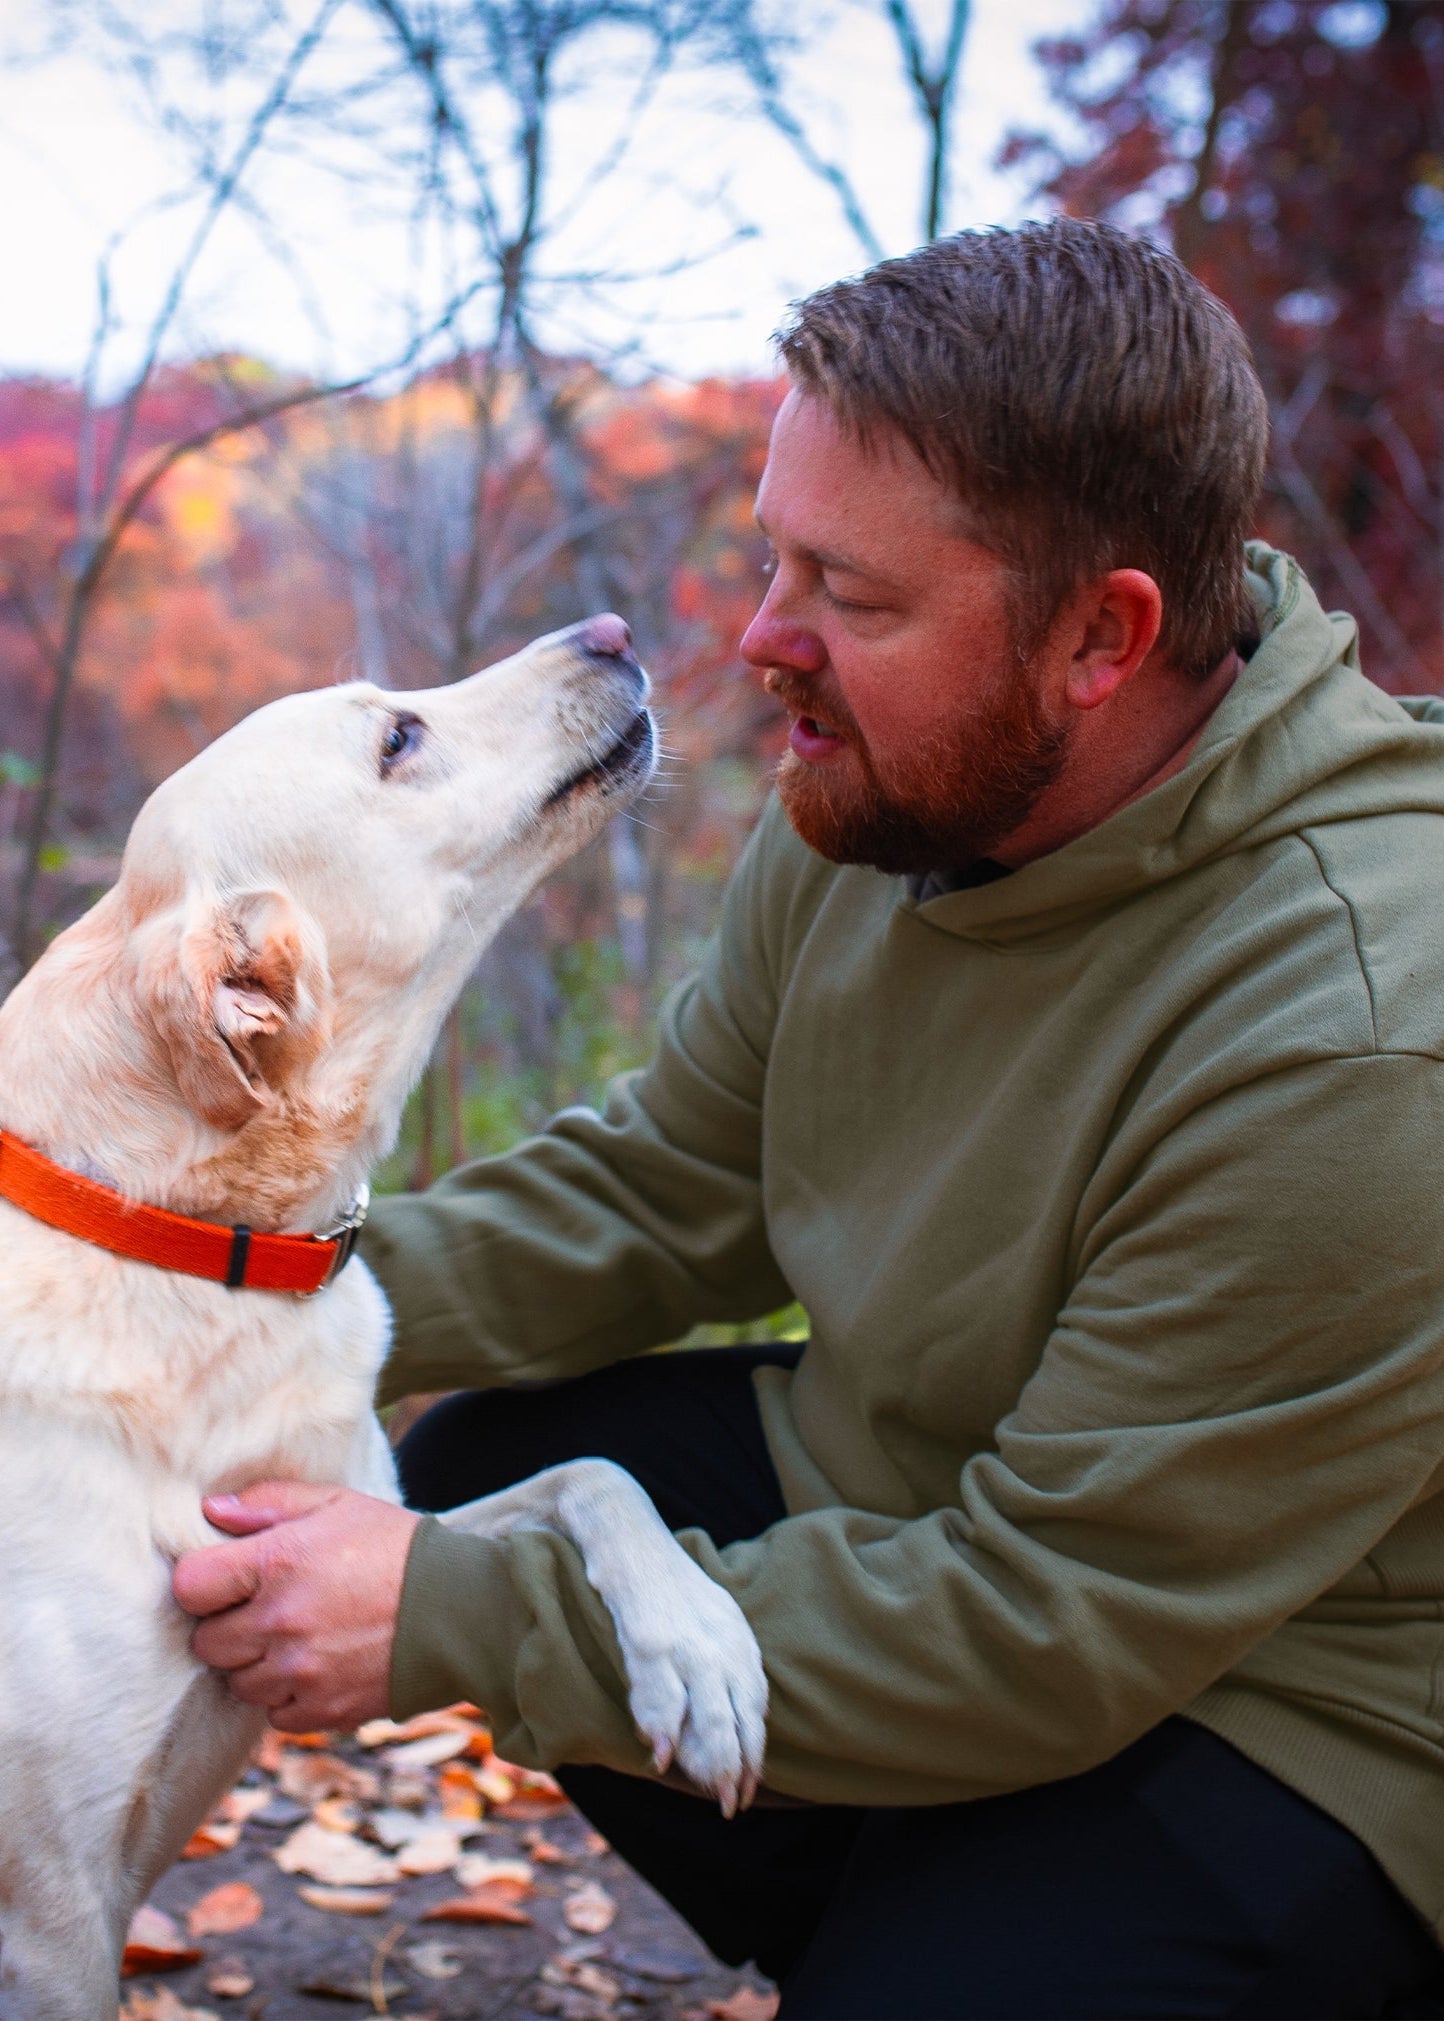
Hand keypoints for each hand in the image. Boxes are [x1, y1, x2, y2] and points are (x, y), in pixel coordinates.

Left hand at [172, 1482, 420, 1731]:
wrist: (462, 1608)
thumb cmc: (396, 1546)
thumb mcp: (337, 1503)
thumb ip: (269, 1502)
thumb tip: (211, 1510)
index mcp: (277, 1563)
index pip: (189, 1587)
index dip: (203, 1583)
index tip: (227, 1580)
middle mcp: (279, 1622)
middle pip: (206, 1644)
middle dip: (228, 1626)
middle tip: (265, 1609)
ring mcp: (299, 1672)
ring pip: (238, 1683)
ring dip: (256, 1664)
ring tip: (296, 1638)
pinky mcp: (322, 1709)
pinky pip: (275, 1715)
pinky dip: (288, 1697)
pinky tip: (317, 1667)